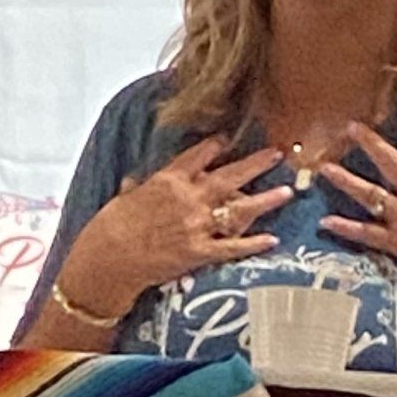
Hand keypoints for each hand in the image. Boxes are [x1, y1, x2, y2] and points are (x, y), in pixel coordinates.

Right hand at [56, 138, 291, 320]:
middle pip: (229, 175)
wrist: (108, 258)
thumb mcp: (125, 196)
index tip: (228, 138)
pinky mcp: (199, 251)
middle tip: (277, 154)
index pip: (199, 155)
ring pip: (239, 209)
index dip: (216, 145)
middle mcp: (189, 197)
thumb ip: (139, 187)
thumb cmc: (111, 226)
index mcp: (169, 179)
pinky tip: (272, 240)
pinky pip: (232, 246)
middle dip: (255, 164)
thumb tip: (136, 181)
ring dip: (265, 200)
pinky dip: (253, 244)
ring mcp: (197, 225)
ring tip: (287, 192)